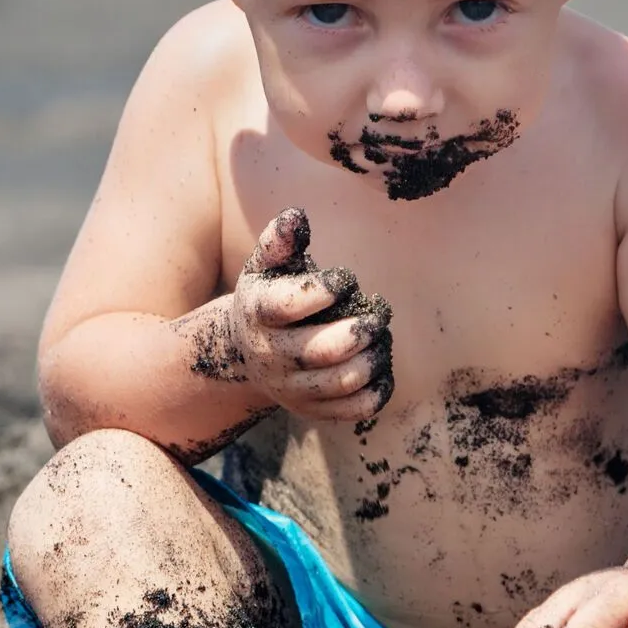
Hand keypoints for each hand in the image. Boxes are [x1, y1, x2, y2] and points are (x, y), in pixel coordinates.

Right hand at [229, 208, 392, 422]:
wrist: (245, 355)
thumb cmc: (267, 297)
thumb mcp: (264, 267)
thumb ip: (279, 241)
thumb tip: (296, 216)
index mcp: (260, 314)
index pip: (290, 305)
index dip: (326, 290)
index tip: (346, 279)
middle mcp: (273, 355)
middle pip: (324, 351)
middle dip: (362, 330)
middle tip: (378, 314)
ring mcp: (293, 388)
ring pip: (343, 381)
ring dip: (374, 358)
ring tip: (381, 337)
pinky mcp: (313, 411)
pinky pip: (354, 409)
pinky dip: (378, 390)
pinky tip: (382, 367)